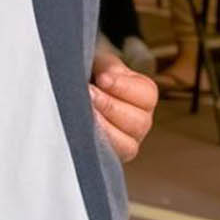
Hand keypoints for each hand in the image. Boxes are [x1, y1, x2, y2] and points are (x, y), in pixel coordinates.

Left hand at [90, 46, 159, 161]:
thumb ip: (108, 66)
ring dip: (104, 127)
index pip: (146, 95)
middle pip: (140, 122)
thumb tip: (107, 77)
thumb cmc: (90, 74)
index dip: (124, 87)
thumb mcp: (101, 62)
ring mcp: (127, 141)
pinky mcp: (110, 155)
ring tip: (85, 112)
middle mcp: (140, 121)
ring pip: (128, 144)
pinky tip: (82, 129)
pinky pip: (110, 156)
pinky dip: (97, 143)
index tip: (102, 78)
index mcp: (143, 95)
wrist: (73, 89)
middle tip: (89, 94)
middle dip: (111, 106)